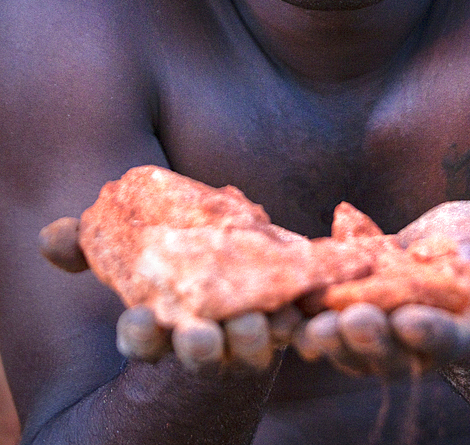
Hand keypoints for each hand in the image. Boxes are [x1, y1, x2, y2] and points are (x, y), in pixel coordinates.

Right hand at [39, 216, 298, 372]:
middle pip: (199, 354)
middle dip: (199, 348)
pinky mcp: (284, 323)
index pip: (144, 342)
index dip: (140, 336)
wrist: (229, 266)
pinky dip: (296, 319)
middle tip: (200, 337)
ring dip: (251, 338)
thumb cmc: (171, 262)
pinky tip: (297, 304)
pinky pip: (292, 327)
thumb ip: (89, 246)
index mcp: (161, 330)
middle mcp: (202, 341)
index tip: (137, 321)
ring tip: (253, 321)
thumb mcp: (129, 252)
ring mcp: (244, 336)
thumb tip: (51, 236)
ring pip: (249, 348)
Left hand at [290, 201, 469, 377]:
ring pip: (354, 345)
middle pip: (393, 351)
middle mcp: (418, 339)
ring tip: (314, 324)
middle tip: (352, 321)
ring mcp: (381, 329)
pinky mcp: (352, 308)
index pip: (448, 338)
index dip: (431, 332)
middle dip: (371, 337)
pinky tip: (292, 299)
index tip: (412, 321)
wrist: (455, 248)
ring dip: (332, 336)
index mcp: (463, 328)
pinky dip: (310, 313)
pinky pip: (327, 318)